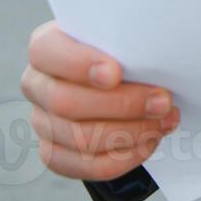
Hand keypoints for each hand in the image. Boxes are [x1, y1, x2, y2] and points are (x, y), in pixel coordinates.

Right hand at [21, 20, 179, 181]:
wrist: (121, 80)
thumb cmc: (120, 51)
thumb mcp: (120, 35)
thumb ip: (125, 39)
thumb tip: (154, 50)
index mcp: (45, 46)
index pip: (45, 52)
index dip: (79, 64)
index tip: (115, 73)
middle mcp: (36, 84)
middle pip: (65, 103)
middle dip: (121, 105)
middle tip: (162, 101)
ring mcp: (43, 122)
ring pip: (78, 138)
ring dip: (130, 132)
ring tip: (163, 121)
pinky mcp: (55, 153)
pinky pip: (86, 165)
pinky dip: (123, 158)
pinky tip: (148, 142)